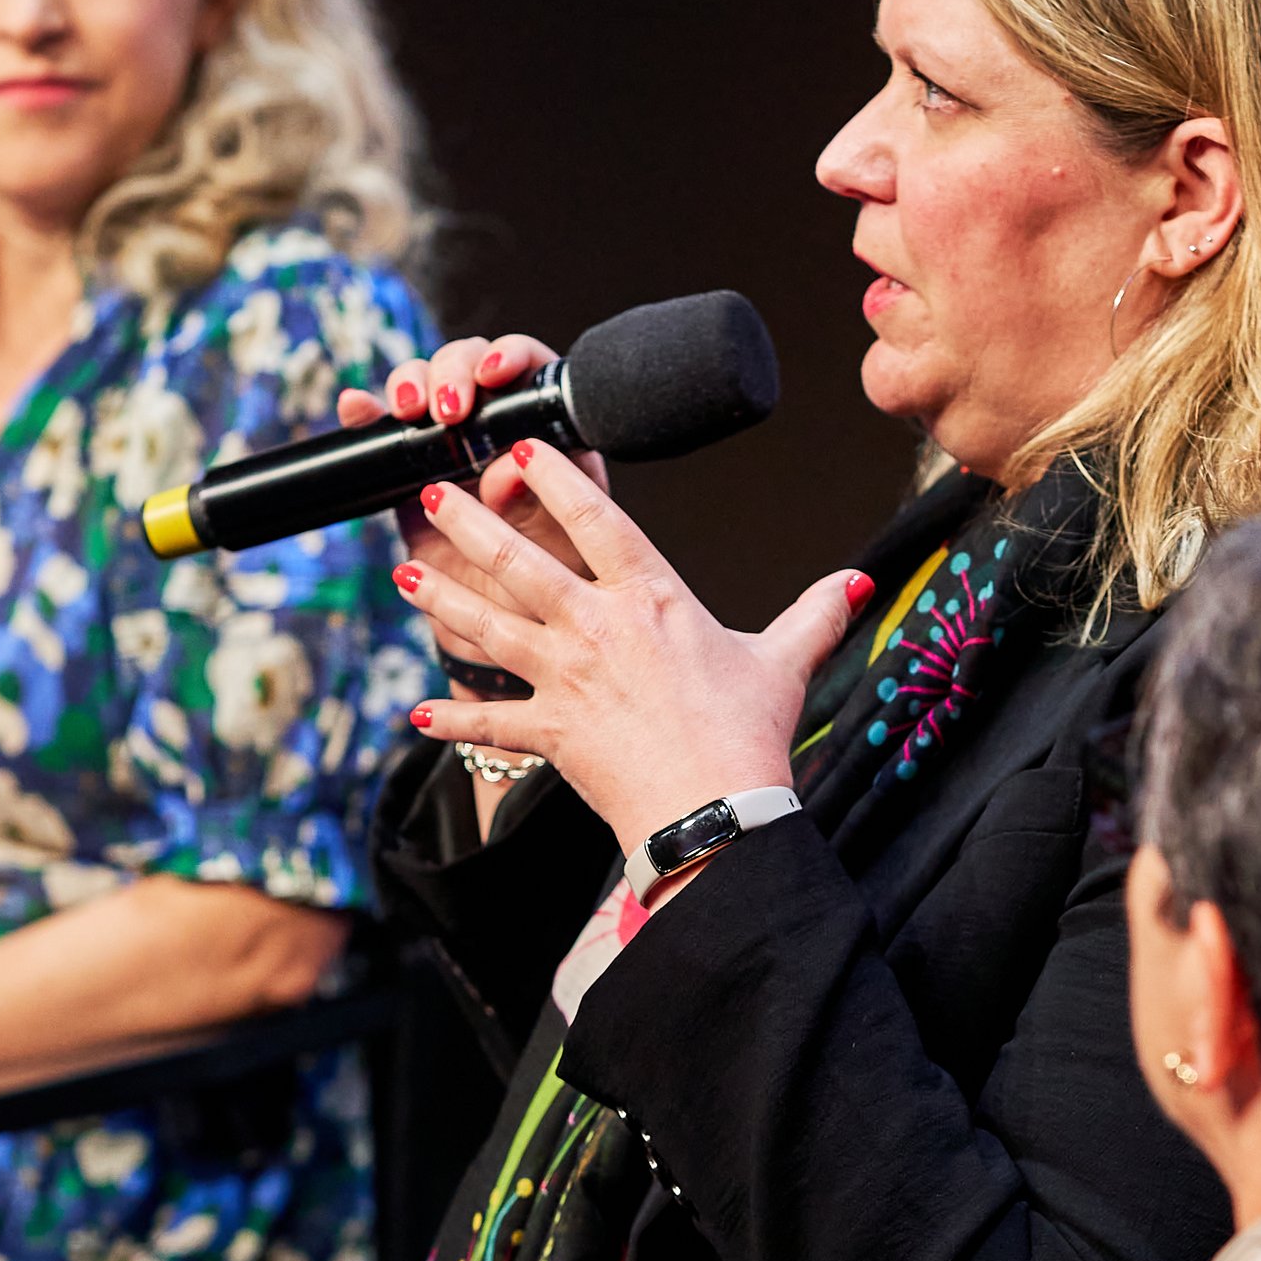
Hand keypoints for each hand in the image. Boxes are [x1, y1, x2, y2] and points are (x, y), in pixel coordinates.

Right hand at [337, 334, 607, 588]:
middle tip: (447, 408)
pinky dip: (366, 414)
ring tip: (406, 410)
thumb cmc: (559, 586)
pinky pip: (384, 435)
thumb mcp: (562, 549)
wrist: (517, 634)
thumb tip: (506, 470)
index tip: (495, 373)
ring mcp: (451, 449)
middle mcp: (498, 430)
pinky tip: (354, 406)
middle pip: (469, 366)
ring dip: (411, 384)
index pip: (529, 370)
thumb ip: (542, 507)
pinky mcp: (410, 476)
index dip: (510, 356)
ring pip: (425, 388)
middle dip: (453, 371)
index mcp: (550, 435)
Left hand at [395, 442, 873, 854]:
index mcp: (651, 599)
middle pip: (519, 560)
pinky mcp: (551, 731)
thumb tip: (856, 582)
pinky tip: (417, 713)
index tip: (522, 449)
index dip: (558, 479)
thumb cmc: (748, 737)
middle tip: (434, 488)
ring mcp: (566, 678)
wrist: (715, 810)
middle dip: (470, 520)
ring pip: (488, 625)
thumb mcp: (785, 662)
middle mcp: (597, 628)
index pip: (598, 520)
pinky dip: (453, 721)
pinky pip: (490, 722)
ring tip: (404, 569)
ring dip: (441, 598)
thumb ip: (815, 613)